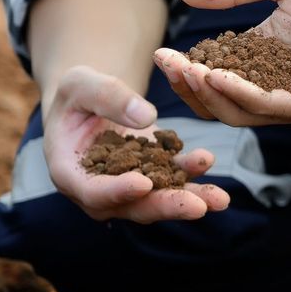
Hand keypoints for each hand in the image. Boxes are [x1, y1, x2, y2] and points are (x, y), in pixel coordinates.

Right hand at [42, 66, 230, 221]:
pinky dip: (190, 172)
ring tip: (221, 199)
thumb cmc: (76, 94)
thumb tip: (147, 118)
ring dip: (190, 199)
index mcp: (69, 172)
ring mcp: (127, 187)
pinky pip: (172, 177)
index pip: (93, 191)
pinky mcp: (151, 175)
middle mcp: (98, 189)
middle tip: (198, 207)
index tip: (144, 184)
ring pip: (158, 199)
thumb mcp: (81, 84)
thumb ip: (108, 98)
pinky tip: (207, 161)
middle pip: (133, 206)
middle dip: (167, 205)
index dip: (118, 191)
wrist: (88, 102)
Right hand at [153, 0, 290, 125]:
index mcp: (263, 53)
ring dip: (209, 94)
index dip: (187, 66)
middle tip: (167, 66)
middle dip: (190, 85)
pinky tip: (219, 78)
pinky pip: (271, 107)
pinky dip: (241, 95)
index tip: (160, 52)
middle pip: (220, 98)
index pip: (215, 69)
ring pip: (240, 110)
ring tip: (187, 72)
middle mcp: (275, 81)